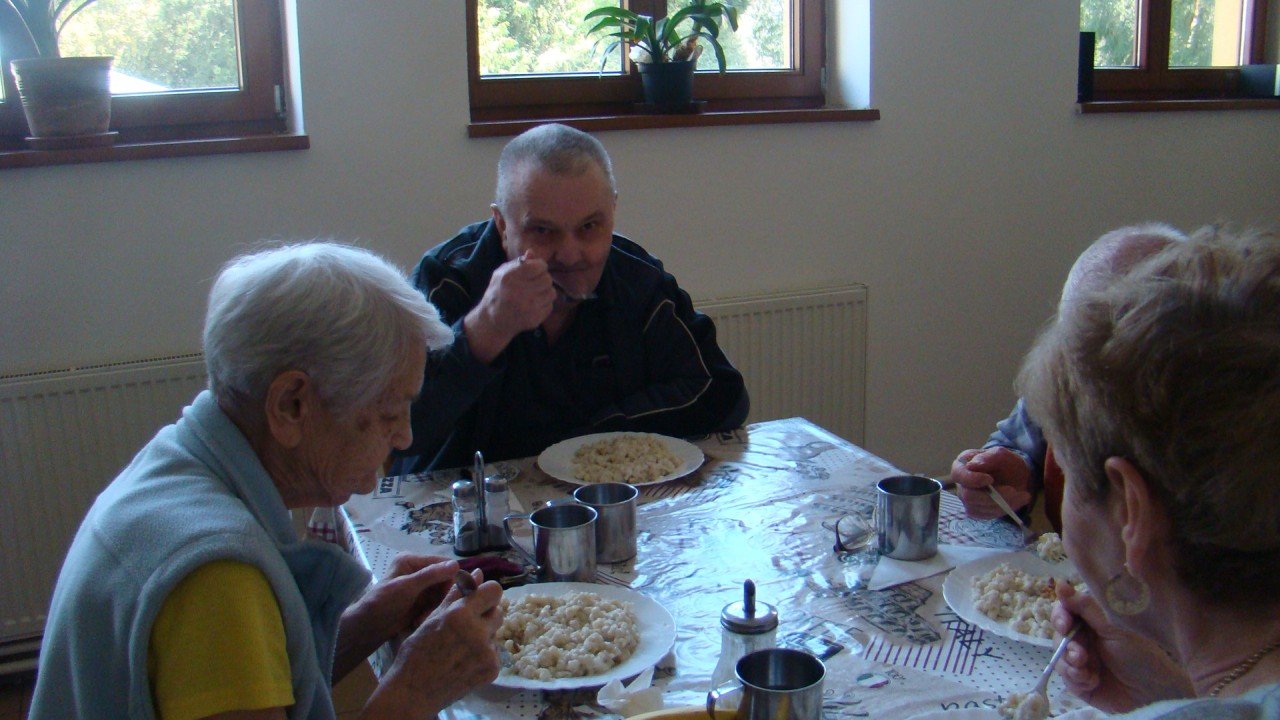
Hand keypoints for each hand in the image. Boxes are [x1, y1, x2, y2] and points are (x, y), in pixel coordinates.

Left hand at [333, 554, 458, 680]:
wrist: (368, 627)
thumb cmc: (383, 602)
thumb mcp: (407, 587)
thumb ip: (431, 575)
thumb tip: (456, 565)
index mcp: (412, 560)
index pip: (443, 564)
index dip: (453, 577)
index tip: (461, 592)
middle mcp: (417, 571)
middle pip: (444, 580)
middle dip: (442, 597)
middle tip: (436, 610)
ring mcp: (419, 587)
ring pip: (441, 594)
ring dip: (436, 607)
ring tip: (422, 618)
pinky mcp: (420, 601)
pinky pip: (435, 604)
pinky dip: (430, 613)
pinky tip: (419, 620)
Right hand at [365, 574, 503, 716]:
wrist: (413, 691)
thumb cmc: (416, 651)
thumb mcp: (432, 618)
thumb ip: (457, 595)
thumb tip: (478, 572)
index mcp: (460, 614)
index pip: (494, 590)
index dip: (486, 593)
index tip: (477, 600)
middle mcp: (478, 631)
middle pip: (498, 611)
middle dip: (485, 614)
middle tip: (467, 624)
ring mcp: (487, 652)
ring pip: (495, 632)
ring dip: (484, 634)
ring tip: (462, 645)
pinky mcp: (492, 669)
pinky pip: (494, 652)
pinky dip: (483, 654)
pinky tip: (464, 660)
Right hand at [463, 252, 556, 362]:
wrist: (493, 320)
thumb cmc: (498, 292)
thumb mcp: (501, 273)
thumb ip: (518, 262)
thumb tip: (532, 252)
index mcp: (510, 277)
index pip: (539, 266)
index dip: (539, 266)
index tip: (535, 270)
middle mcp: (519, 292)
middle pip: (547, 279)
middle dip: (543, 279)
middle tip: (535, 283)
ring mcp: (528, 307)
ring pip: (552, 292)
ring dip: (545, 291)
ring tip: (535, 293)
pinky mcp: (534, 319)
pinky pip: (550, 306)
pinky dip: (544, 304)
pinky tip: (534, 305)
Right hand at [950, 446, 1031, 518]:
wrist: (1014, 476)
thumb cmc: (1004, 463)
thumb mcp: (1000, 454)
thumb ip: (988, 457)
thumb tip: (971, 466)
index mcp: (961, 466)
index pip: (958, 475)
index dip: (972, 479)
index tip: (990, 479)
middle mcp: (961, 485)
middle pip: (969, 496)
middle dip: (993, 496)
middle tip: (1013, 491)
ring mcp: (967, 501)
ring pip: (981, 508)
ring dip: (1004, 503)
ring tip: (1022, 495)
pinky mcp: (977, 512)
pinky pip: (988, 515)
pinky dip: (1005, 509)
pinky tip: (1017, 501)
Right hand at [1052, 581, 1192, 712]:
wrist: (1152, 693)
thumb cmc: (1139, 655)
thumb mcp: (1113, 628)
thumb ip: (1085, 607)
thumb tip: (1060, 583)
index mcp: (1093, 622)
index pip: (1066, 612)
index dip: (1060, 616)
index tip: (1064, 625)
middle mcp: (1084, 639)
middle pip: (1059, 635)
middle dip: (1067, 645)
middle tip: (1080, 655)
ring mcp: (1081, 661)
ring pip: (1059, 657)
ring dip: (1070, 664)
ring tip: (1086, 672)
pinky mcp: (1080, 682)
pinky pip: (1066, 678)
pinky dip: (1076, 680)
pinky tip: (1092, 682)